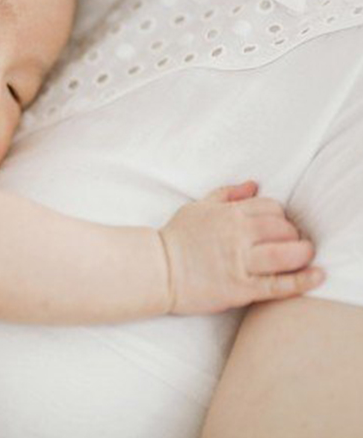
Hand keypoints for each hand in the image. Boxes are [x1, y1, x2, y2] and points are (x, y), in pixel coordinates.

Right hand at [159, 181, 324, 314]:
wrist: (156, 270)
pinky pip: (278, 285)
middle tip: (290, 243)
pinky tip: (317, 276)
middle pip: (284, 229)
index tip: (278, 227)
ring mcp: (240, 262)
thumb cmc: (176, 238)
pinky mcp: (241, 288)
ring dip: (302, 253)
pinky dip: (302, 281)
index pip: (272, 208)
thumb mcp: (197, 207)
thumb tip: (253, 184)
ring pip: (286, 254)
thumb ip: (226, 194)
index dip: (281, 217)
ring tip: (303, 257)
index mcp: (229, 214)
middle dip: (293, 235)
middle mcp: (238, 235)